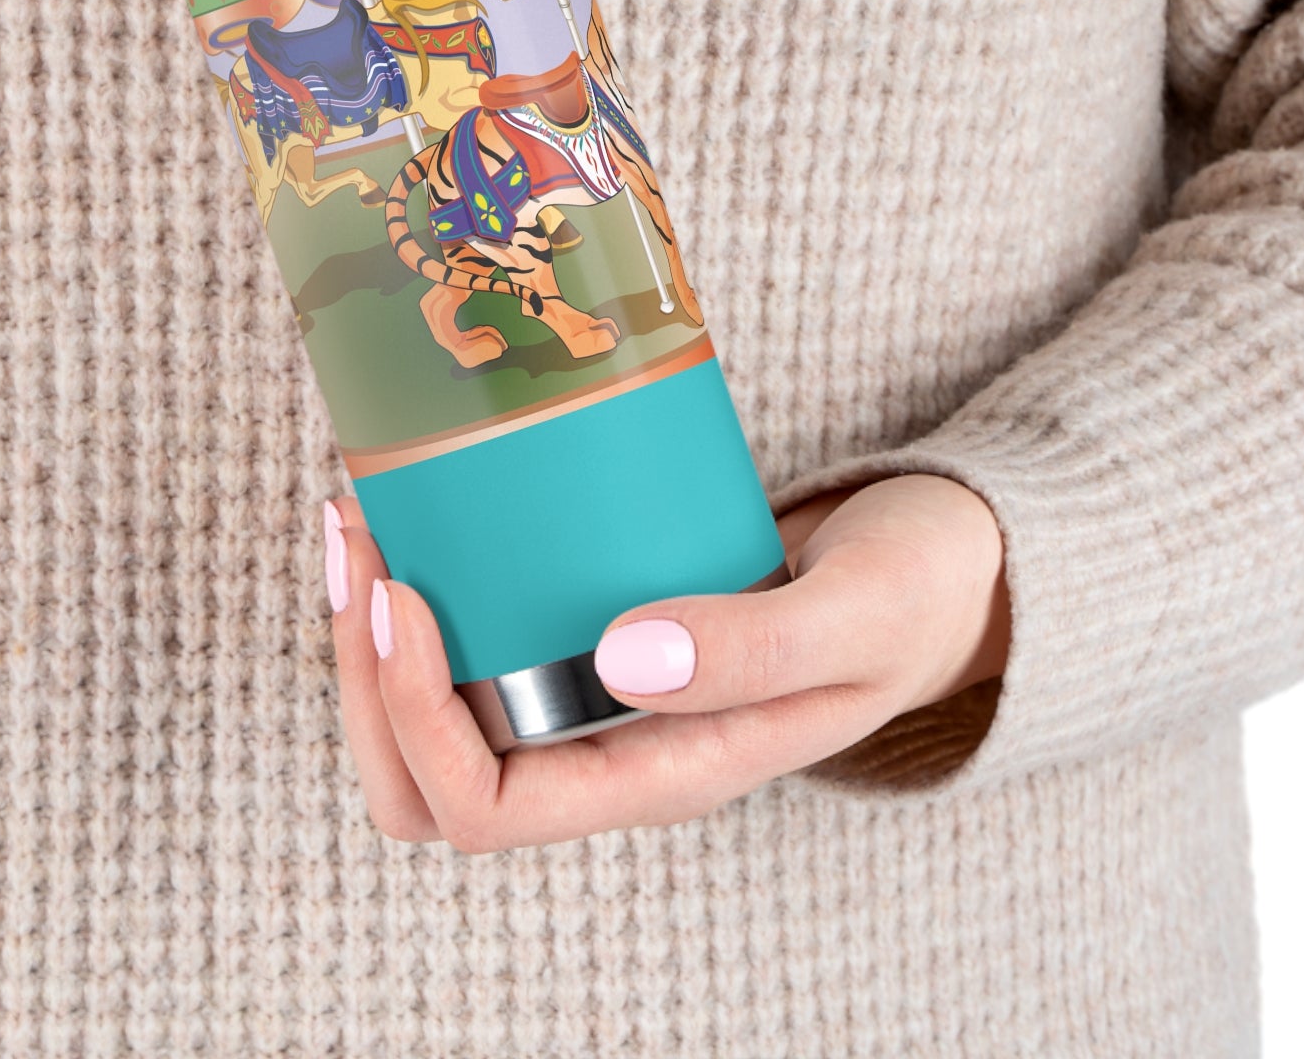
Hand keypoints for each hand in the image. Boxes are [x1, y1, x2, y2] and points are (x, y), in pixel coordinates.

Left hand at [323, 473, 1010, 851]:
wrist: (945, 564)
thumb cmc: (914, 596)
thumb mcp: (859, 616)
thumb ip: (756, 647)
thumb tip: (618, 660)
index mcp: (663, 774)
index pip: (488, 806)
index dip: (414, 716)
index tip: (405, 591)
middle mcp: (610, 748)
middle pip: (428, 780)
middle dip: (362, 676)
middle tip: (358, 540)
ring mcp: (594, 692)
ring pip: (431, 711)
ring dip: (372, 627)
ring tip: (361, 509)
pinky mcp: (590, 626)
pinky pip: (476, 637)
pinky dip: (426, 578)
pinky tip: (417, 497)